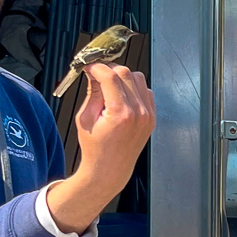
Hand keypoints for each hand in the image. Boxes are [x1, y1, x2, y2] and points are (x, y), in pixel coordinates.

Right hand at [75, 62, 154, 188]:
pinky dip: (134, 88)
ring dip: (122, 77)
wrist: (109, 169)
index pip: (110, 77)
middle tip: (97, 74)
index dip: (97, 68)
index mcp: (120, 113)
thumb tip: (94, 71)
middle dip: (109, 70)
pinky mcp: (152, 117)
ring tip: (109, 86)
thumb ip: (92, 92)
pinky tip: (122, 96)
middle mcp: (138, 112)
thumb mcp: (85, 118)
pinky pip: (145, 91)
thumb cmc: (94, 147)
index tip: (89, 66)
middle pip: (125, 73)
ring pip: (138, 78)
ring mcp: (148, 114)